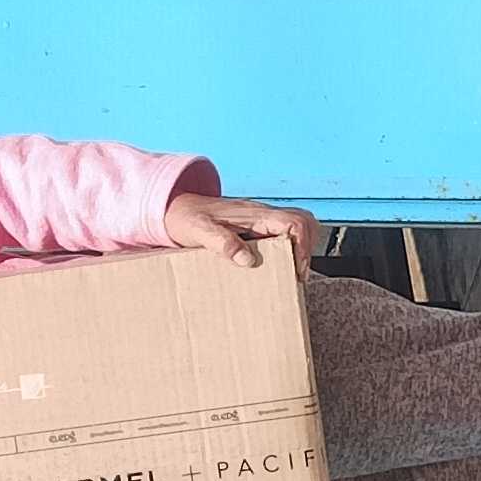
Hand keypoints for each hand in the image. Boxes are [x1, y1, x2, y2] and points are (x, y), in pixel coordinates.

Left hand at [166, 192, 321, 273]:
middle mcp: (261, 214)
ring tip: (291, 271)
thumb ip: (223, 243)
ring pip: (296, 226)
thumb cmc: (185, 218)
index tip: (296, 270)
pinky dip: (288, 248)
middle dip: (308, 247)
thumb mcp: (199, 232)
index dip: (303, 247)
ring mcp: (260, 219)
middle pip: (304, 221)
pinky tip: (276, 266)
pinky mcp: (255, 227)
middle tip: (297, 273)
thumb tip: (247, 259)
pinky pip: (283, 233)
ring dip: (300, 247)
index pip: (295, 222)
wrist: (172, 208)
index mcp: (253, 213)